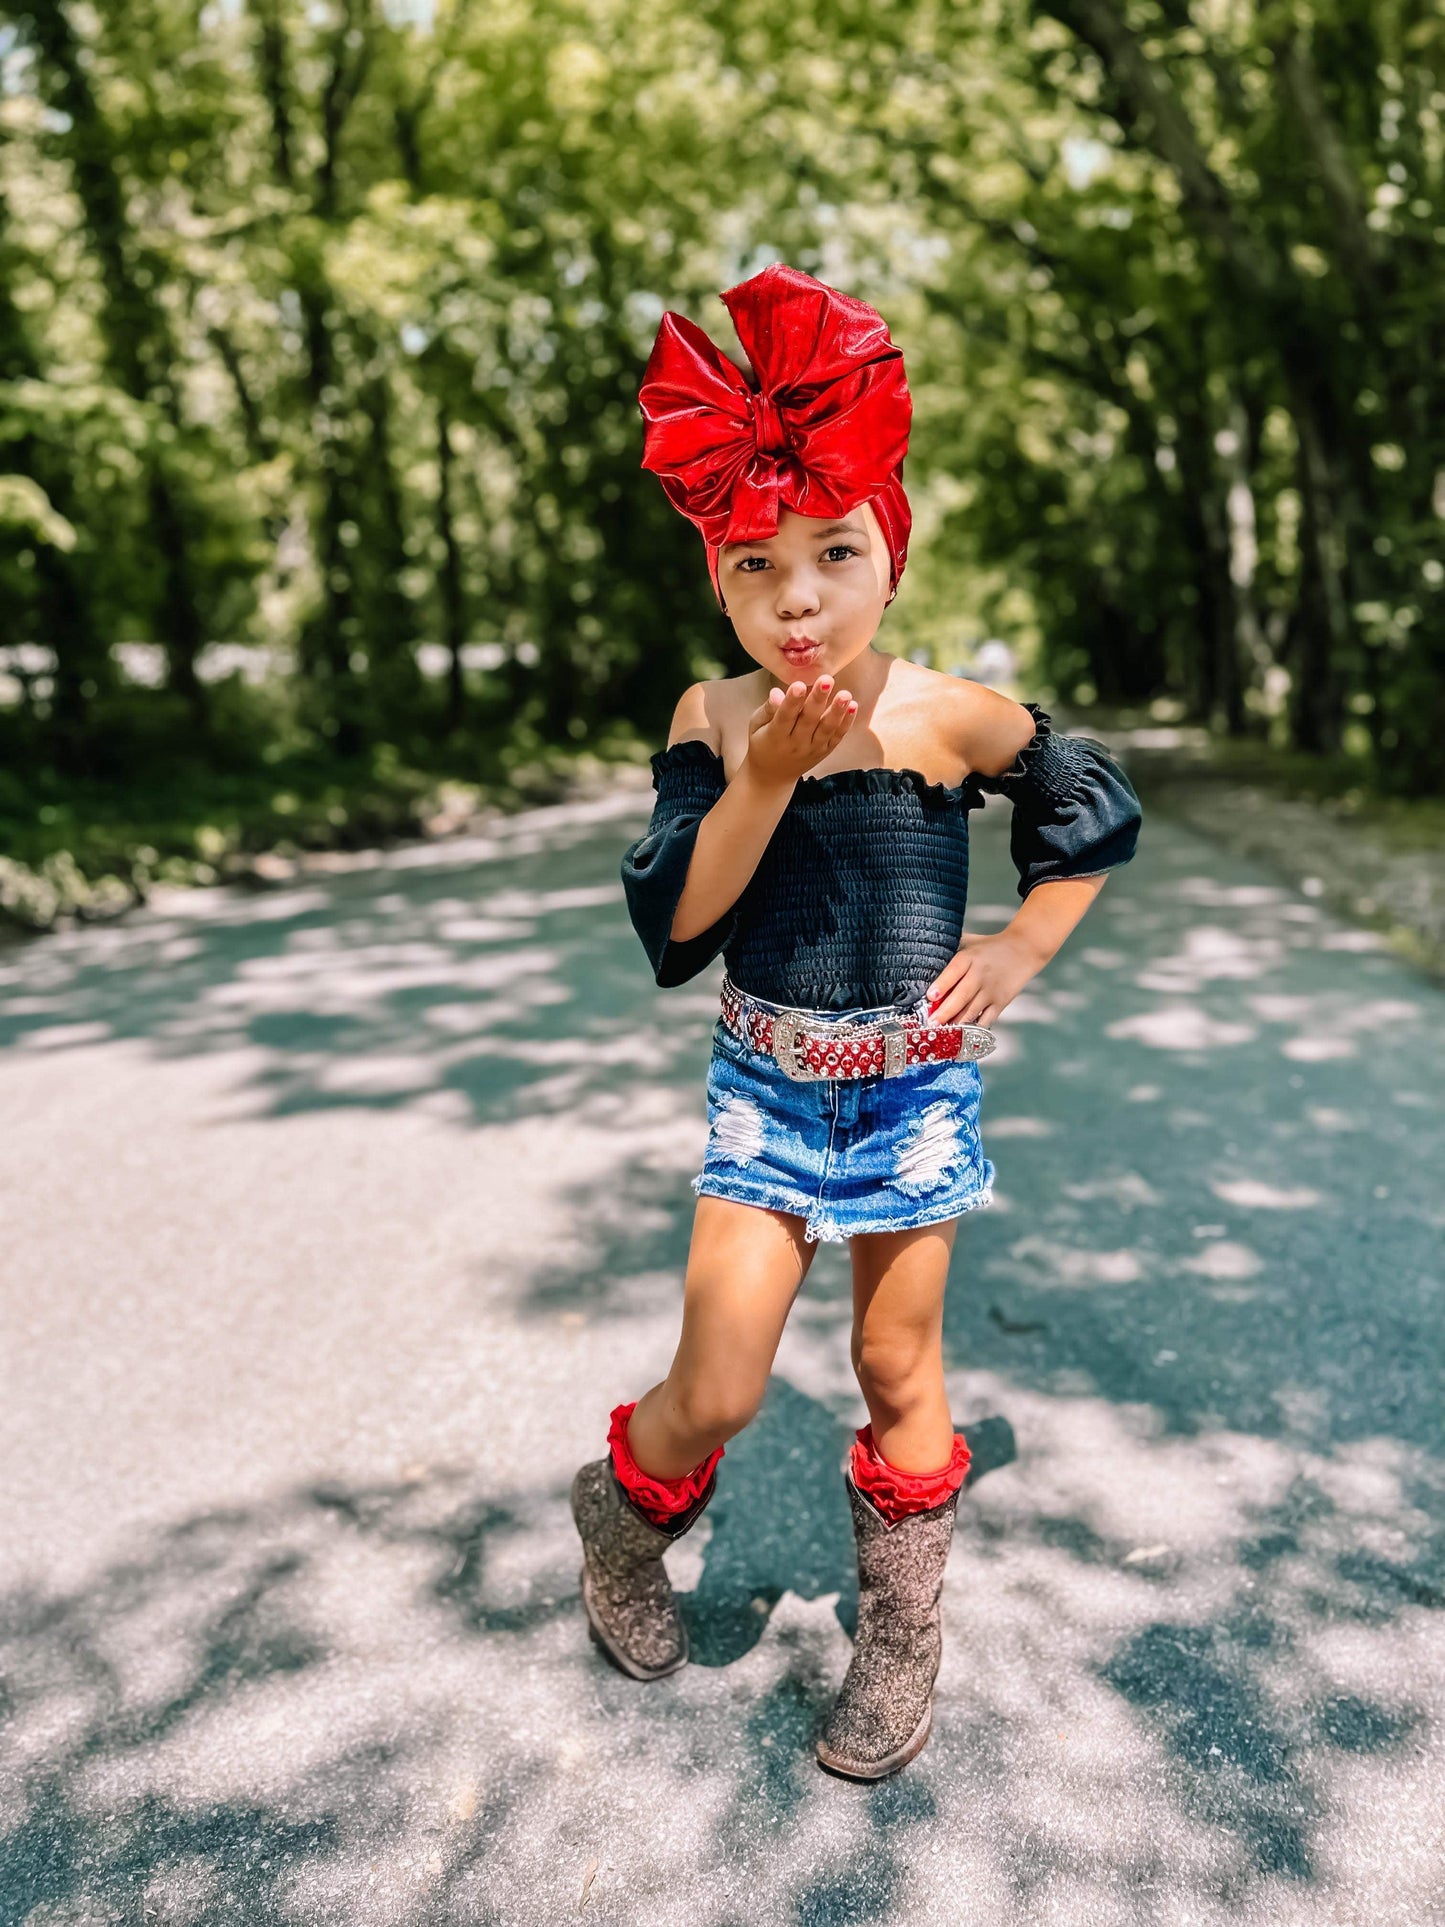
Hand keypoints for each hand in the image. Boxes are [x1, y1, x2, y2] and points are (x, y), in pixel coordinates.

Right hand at [744, 674, 857, 787]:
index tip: (798, 685)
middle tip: (826, 680)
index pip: (785, 716)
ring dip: (837, 711)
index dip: (792, 701)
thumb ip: (768, 709)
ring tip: (845, 695)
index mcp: (775, 736)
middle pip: (809, 720)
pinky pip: (837, 737)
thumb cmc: (762, 743)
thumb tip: (777, 692)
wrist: (772, 776)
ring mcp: (812, 749)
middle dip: (818, 699)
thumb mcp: (756, 726)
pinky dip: (846, 723)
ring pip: (826, 729)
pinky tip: (853, 706)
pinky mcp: (824, 751)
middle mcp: (795, 744)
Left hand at [925, 929, 1044, 1028]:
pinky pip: (986, 1020)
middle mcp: (980, 975)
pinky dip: (973, 1028)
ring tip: (941, 1033)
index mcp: (969, 958)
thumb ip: (948, 949)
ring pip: (971, 1012)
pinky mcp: (1001, 1002)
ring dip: (955, 1024)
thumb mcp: (968, 942)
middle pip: (961, 996)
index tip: (930, 996)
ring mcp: (991, 991)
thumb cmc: (989, 947)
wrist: (1023, 950)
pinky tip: (961, 1034)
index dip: (942, 985)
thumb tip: (922, 958)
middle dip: (944, 1012)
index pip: (954, 971)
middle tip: (931, 1023)